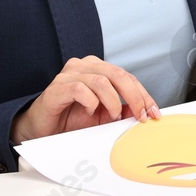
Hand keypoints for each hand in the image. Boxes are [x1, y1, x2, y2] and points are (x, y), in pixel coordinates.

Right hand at [10, 55, 159, 143]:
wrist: (42, 128)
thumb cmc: (70, 119)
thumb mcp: (103, 116)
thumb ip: (122, 110)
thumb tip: (144, 111)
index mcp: (97, 69)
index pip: (127, 76)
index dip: (143, 94)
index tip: (153, 112)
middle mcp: (84, 66)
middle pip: (118, 74)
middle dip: (134, 96)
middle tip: (140, 115)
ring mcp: (69, 75)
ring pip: (102, 80)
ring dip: (113, 101)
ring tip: (112, 116)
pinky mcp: (57, 87)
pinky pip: (80, 89)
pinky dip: (91, 102)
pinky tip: (91, 111)